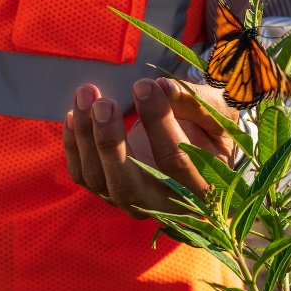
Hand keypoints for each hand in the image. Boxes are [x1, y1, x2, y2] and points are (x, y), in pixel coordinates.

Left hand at [63, 76, 238, 218]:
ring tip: (86, 94)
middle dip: (110, 142)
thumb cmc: (208, 132)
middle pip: (127, 185)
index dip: (158, 121)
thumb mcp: (216, 117)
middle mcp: (162, 206)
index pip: (174, 160)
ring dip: (86, 136)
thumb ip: (194, 103)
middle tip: (103, 103)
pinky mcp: (107, 192)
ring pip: (98, 180)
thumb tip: (162, 87)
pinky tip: (74, 114)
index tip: (143, 84)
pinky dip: (74, 144)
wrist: (194, 154)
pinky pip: (82, 175)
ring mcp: (131, 203)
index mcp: (200, 190)